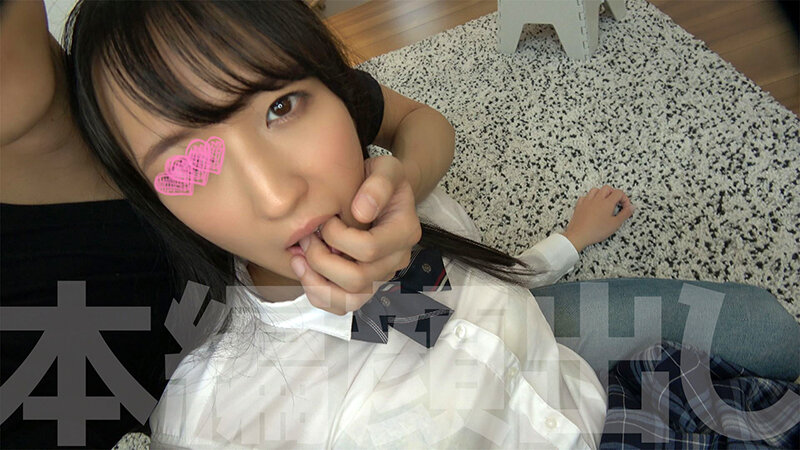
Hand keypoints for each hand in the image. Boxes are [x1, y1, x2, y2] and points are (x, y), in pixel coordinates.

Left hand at [290, 155, 421, 314]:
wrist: (381, 193)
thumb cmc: (380, 180)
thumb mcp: (386, 168)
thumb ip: (379, 184)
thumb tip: (362, 212)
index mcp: (405, 232)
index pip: (368, 248)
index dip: (337, 236)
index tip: (326, 218)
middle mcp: (396, 260)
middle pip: (358, 279)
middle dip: (322, 260)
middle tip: (307, 237)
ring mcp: (380, 276)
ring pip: (350, 300)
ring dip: (318, 282)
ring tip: (300, 258)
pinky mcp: (364, 285)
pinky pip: (341, 305)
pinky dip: (318, 292)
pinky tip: (303, 269)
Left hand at [562, 185, 633, 251]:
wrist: (579, 235)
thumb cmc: (596, 231)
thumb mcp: (615, 224)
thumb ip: (625, 214)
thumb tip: (632, 207)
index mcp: (607, 203)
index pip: (619, 192)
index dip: (624, 199)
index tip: (625, 207)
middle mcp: (597, 199)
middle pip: (607, 188)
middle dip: (613, 193)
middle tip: (616, 203)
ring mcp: (587, 201)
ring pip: (595, 190)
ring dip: (602, 193)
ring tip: (605, 202)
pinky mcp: (579, 205)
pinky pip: (585, 196)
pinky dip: (590, 198)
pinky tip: (592, 205)